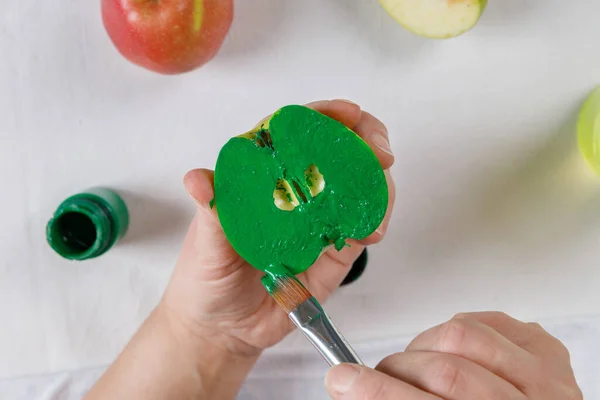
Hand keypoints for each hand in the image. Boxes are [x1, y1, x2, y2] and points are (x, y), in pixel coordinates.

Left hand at [161, 99, 395, 356]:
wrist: (224, 328)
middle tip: (378, 152)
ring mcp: (319, 220)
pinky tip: (373, 227)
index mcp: (262, 176)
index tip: (348, 113)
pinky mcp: (335, 251)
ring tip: (379, 193)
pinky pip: (362, 227)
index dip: (325, 117)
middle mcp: (296, 191)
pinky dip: (376, 221)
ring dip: (378, 182)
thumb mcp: (204, 242)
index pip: (297, 133)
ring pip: (360, 186)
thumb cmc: (206, 277)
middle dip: (366, 142)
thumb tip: (198, 180)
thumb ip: (211, 211)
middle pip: (339, 152)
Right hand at [326, 312, 582, 399]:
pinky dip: (454, 329)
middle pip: (445, 371)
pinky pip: (486, 319)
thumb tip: (352, 387)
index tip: (342, 379)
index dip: (376, 391)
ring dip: (422, 347)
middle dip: (394, 368)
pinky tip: (448, 348)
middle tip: (373, 374)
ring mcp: (544, 377)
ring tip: (413, 363)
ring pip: (463, 335)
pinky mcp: (546, 349)